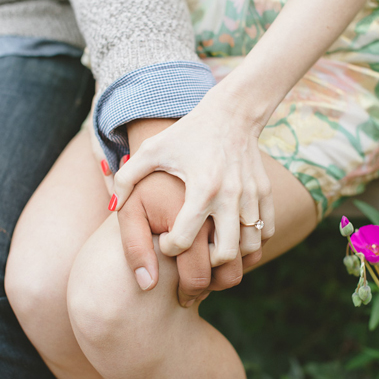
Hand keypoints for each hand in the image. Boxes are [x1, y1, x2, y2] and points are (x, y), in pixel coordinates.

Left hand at [112, 89, 274, 266]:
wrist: (232, 113)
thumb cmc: (187, 133)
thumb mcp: (152, 150)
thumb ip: (126, 177)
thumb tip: (111, 209)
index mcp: (202, 189)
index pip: (183, 241)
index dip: (168, 247)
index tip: (165, 238)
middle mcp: (231, 197)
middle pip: (224, 256)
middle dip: (205, 265)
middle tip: (192, 254)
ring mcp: (253, 197)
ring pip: (250, 249)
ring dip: (231, 257)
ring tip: (212, 248)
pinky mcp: (266, 194)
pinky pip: (266, 234)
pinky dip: (251, 243)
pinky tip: (233, 236)